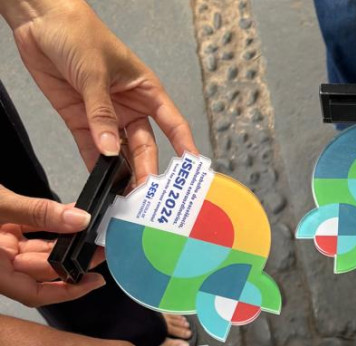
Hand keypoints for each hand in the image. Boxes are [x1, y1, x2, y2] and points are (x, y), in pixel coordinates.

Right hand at [0, 185, 104, 305]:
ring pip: (39, 248)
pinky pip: (30, 228)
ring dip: (66, 240)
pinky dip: (51, 222)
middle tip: (105, 246)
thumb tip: (77, 219)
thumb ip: (37, 212)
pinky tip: (72, 213)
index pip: (35, 294)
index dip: (67, 292)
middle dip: (75, 259)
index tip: (94, 281)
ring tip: (94, 230)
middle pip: (42, 269)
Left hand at [2, 0, 195, 183]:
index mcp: (146, 90)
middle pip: (145, 144)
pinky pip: (91, 147)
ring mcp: (106, 115)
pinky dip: (96, 164)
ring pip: (120, 150)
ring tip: (126, 193)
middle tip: (147, 191)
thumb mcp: (94, 73)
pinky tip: (101, 180)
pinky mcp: (80, 119)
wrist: (40, 19)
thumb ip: (101, 114)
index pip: (173, 123)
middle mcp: (130, 106)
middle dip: (147, 167)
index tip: (191, 167)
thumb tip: (110, 149)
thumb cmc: (78, 33)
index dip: (184, 145)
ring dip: (123, 171)